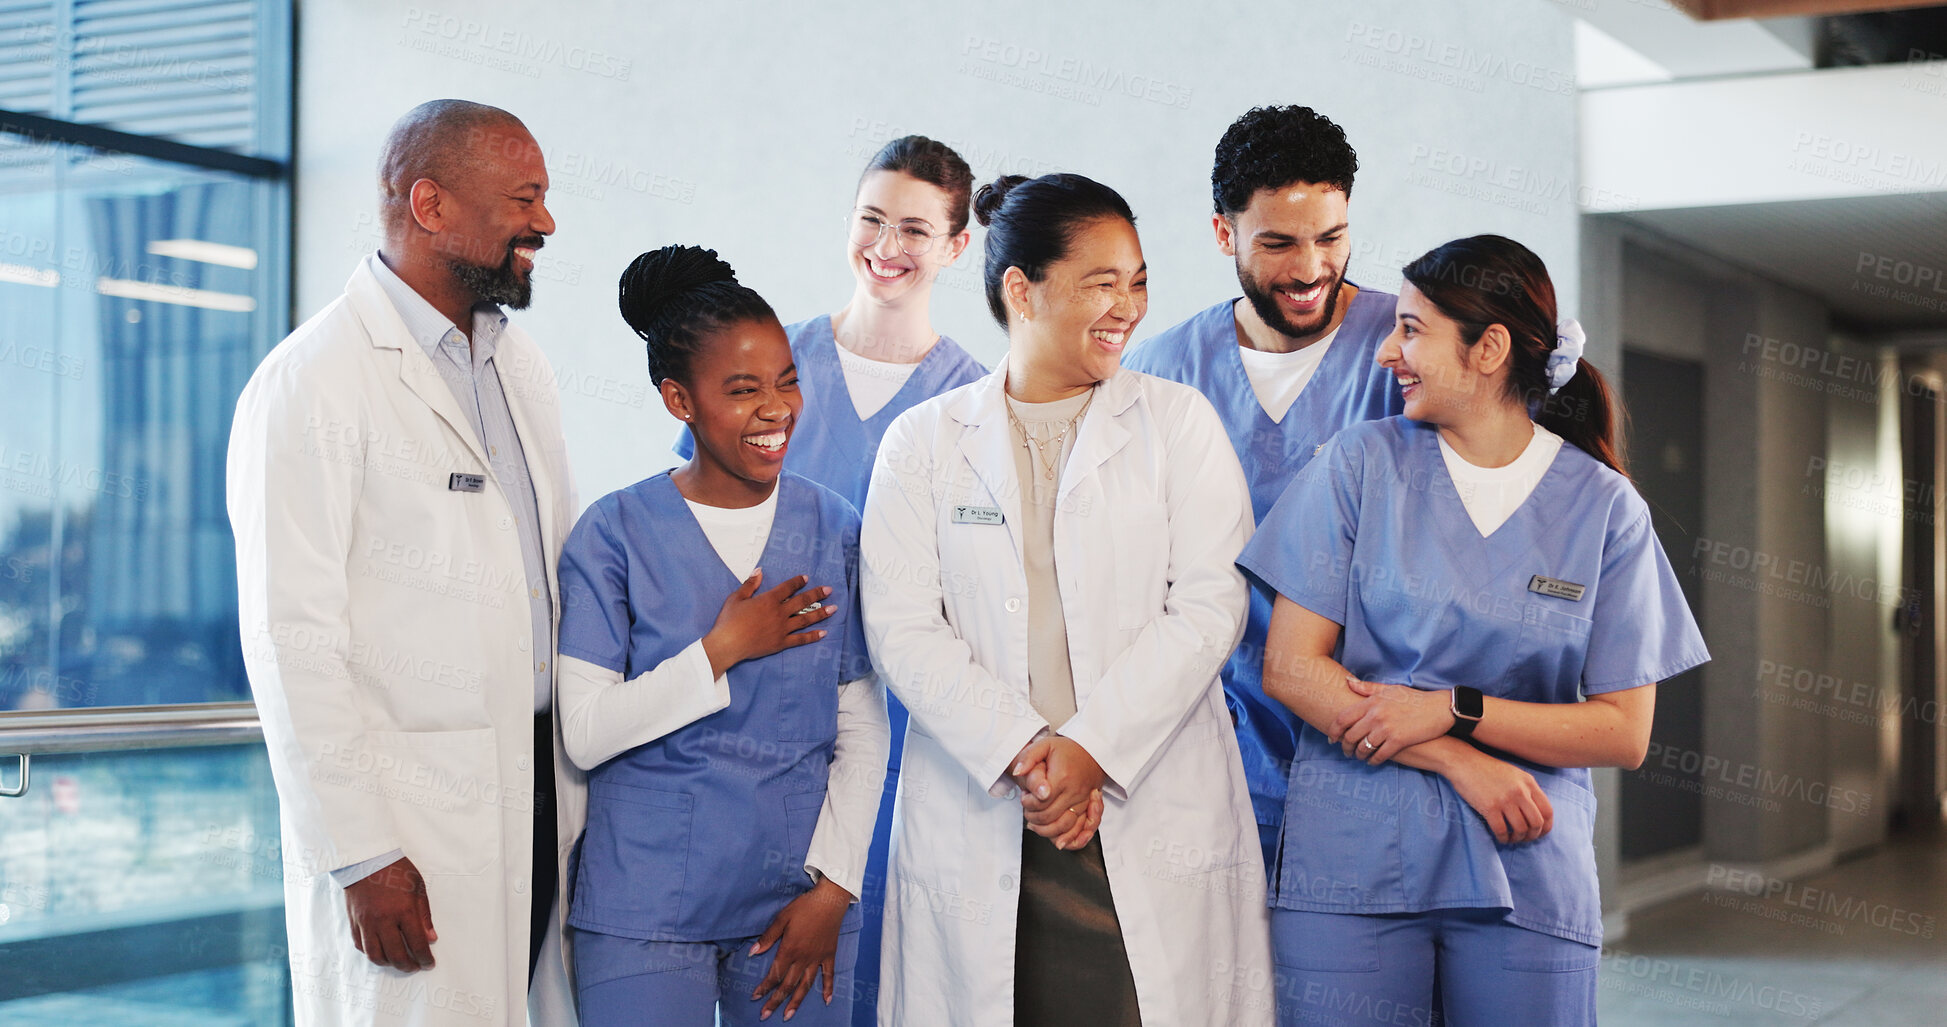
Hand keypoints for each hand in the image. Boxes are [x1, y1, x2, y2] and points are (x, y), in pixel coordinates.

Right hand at [344, 856, 436, 972]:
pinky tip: (381, 951)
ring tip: (398, 962)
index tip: (429, 963)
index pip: (417, 944)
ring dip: (389, 964)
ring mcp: (366, 923)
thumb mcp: (418, 888)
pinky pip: (361, 946)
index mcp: (404, 911)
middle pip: (396, 956)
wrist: (366, 859)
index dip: (425, 958)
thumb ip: (424, 915)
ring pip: (376, 956)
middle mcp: (384, 921)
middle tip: (415, 966)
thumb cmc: (396, 870)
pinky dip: (372, 953)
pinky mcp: (354, 922)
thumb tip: (431, 938)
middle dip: (408, 966)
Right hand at [702, 570, 835, 677]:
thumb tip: (760, 571)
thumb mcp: (736, 598)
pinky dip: (813, 636)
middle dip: (816, 594)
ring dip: (820, 613)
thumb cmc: (729, 620)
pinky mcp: (781, 643)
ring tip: (833, 609)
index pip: (787, 588)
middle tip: (829, 590)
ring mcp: (782, 629)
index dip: (797, 582)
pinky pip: (800, 639)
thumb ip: (750, 584)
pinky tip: (823, 633)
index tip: (806, 578)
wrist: (728, 643)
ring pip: (805, 619)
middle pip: (802, 601)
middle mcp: (779, 613)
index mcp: (768, 600)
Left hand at [749, 878, 851, 1019]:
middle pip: (788, 985)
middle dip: (775, 1001)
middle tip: (764, 1016)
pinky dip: (828, 988)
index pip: (774, 974)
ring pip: (805, 985)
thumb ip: (768, 937)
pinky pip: (829, 975)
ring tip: (788, 1015)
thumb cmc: (804, 907)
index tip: (755, 997)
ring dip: (796, 1002)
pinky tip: (826, 1001)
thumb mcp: (782, 918)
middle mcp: (803, 958)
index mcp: (790, 950)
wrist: (829, 901)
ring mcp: (817, 958)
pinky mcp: (829, 955)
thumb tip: (752, 953)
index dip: (764, 987)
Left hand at [1013, 736, 1106, 848]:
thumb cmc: (1066, 749)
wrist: (1092, 750)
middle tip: (1027, 809)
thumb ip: (1029, 758)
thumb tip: (1018, 773)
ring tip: (1036, 823)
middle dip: (1033, 817)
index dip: (1028, 803)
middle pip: (1050, 817)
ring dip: (1046, 831)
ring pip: (1064, 827)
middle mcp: (1075, 792)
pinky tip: (1059, 842)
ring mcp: (1084, 802)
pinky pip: (1081, 829)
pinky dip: (1071, 839)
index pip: (1041, 802)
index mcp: (1063, 778)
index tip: (1024, 796)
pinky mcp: (1089, 808)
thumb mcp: (1044, 745)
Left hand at [1328, 678, 1454, 765]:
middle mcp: (1376, 715)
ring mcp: (1387, 729)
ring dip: (1359, 755)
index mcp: (1372, 702)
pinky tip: (1372, 761)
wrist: (1439, 709)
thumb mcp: (1390, 689)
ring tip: (1359, 756)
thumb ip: (1367, 688)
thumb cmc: (1414, 698)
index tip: (1332, 739)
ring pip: (1363, 747)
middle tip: (1346, 751)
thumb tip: (1348, 682)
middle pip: (1350, 736)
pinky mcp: (1398, 741)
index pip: (1343, 718)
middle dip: (1345, 747)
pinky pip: (1379, 755)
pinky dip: (1373, 761)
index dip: (1333, 731)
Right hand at [1444, 751, 1553, 844]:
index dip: (1546, 827)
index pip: (1547, 811)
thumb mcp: (1513, 774)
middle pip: (1536, 823)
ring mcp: (1505, 799)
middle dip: (1532, 835)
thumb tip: (1536, 812)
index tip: (1539, 833)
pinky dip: (1503, 838)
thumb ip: (1527, 790)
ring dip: (1517, 838)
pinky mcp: (1489, 807)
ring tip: (1511, 838)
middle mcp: (1520, 791)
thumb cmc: (1487, 769)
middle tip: (1524, 838)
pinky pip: (1501, 830)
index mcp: (1528, 782)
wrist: (1463, 761)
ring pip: (1520, 829)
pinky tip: (1500, 837)